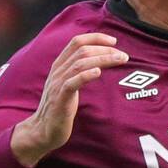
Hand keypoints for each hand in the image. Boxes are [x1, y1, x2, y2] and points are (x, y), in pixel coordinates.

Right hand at [11, 34, 128, 167]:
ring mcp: (58, 84)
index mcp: (60, 65)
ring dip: (102, 59)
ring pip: (79, 64)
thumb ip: (79, 72)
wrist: (44, 130)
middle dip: (104, 49)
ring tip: (118, 59)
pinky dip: (85, 75)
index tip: (113, 41)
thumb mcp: (69, 85)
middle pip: (81, 51)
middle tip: (123, 54)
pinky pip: (72, 83)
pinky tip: (98, 72)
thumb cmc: (60, 107)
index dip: (95, 38)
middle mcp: (58, 71)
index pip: (76, 42)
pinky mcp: (60, 98)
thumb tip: (99, 63)